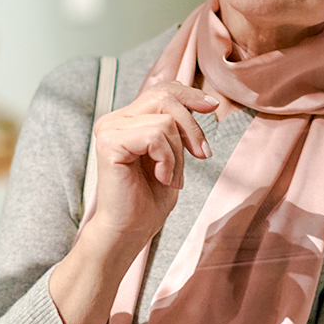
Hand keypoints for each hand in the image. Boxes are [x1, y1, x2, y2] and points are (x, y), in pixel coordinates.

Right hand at [84, 80, 216, 249]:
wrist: (129, 232)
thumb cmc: (148, 200)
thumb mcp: (172, 156)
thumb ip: (178, 128)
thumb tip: (206, 102)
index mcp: (127, 120)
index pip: (161, 90)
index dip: (189, 94)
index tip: (213, 108)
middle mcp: (114, 120)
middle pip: (165, 98)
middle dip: (191, 127)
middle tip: (202, 156)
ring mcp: (109, 129)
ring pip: (165, 121)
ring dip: (178, 155)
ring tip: (171, 178)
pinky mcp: (109, 143)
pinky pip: (155, 136)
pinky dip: (167, 160)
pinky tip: (161, 178)